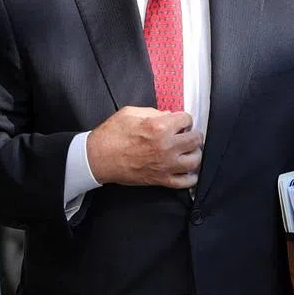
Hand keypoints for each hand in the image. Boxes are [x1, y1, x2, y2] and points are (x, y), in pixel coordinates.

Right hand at [86, 107, 202, 188]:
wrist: (97, 158)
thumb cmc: (111, 135)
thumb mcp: (130, 113)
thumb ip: (153, 112)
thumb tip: (168, 115)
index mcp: (159, 127)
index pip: (186, 119)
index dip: (183, 119)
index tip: (179, 122)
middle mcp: (166, 146)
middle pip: (196, 139)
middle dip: (193, 134)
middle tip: (187, 135)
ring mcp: (165, 165)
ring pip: (195, 160)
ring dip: (194, 154)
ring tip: (188, 151)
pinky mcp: (161, 180)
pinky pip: (185, 182)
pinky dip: (190, 177)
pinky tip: (187, 170)